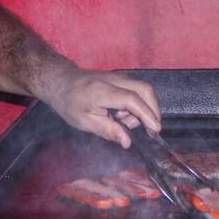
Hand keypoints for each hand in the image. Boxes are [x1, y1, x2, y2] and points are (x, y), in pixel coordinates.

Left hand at [39, 68, 161, 148]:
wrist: (62, 81)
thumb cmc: (70, 102)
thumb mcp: (84, 121)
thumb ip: (107, 131)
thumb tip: (127, 142)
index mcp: (102, 91)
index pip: (131, 100)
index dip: (146, 115)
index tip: (155, 130)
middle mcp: (114, 80)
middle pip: (145, 89)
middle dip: (154, 110)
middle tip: (151, 130)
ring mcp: (119, 76)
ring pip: (144, 89)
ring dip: (144, 109)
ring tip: (124, 122)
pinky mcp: (121, 78)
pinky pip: (138, 89)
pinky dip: (140, 104)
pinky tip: (123, 115)